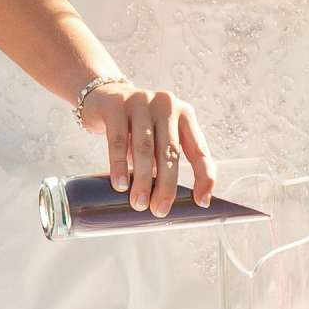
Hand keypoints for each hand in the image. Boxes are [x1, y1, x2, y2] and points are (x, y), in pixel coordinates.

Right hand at [78, 82, 213, 214]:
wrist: (105, 97)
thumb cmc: (137, 126)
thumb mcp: (159, 136)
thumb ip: (167, 158)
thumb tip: (168, 198)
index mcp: (184, 115)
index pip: (199, 149)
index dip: (203, 176)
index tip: (201, 202)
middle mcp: (166, 105)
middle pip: (170, 152)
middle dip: (166, 185)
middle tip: (159, 210)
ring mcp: (141, 102)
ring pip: (145, 148)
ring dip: (142, 180)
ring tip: (138, 204)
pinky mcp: (116, 106)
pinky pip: (118, 140)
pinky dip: (119, 165)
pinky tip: (120, 185)